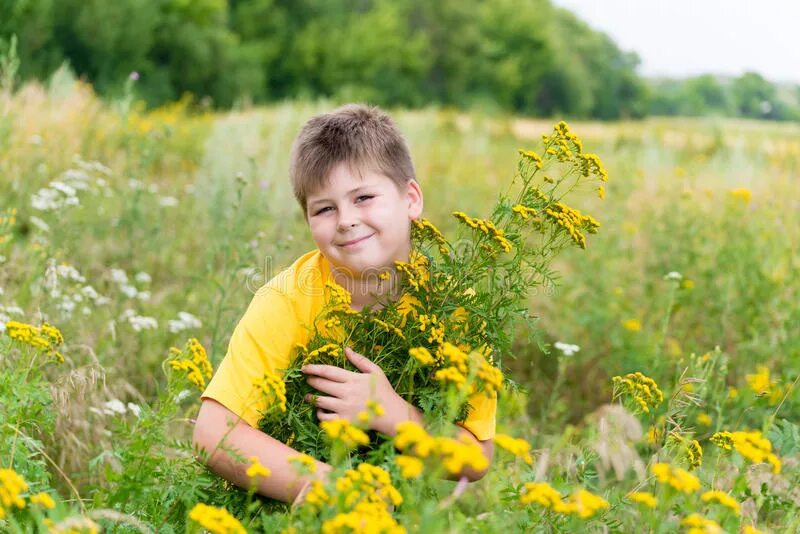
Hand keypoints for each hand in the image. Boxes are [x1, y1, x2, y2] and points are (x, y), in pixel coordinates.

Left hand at [302, 347, 421, 434]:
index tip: (304, 368)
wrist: (392, 414)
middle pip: (321, 384)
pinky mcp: (344, 421)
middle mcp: (347, 392)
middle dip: (311, 381)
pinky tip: (321, 410)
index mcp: (353, 379)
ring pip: (320, 401)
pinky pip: (325, 418)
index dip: (314, 368)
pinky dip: (320, 413)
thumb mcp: (375, 371)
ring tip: (308, 396)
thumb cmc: (384, 391)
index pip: (328, 371)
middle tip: (307, 379)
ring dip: (311, 398)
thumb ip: (360, 360)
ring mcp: (344, 408)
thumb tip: (346, 348)